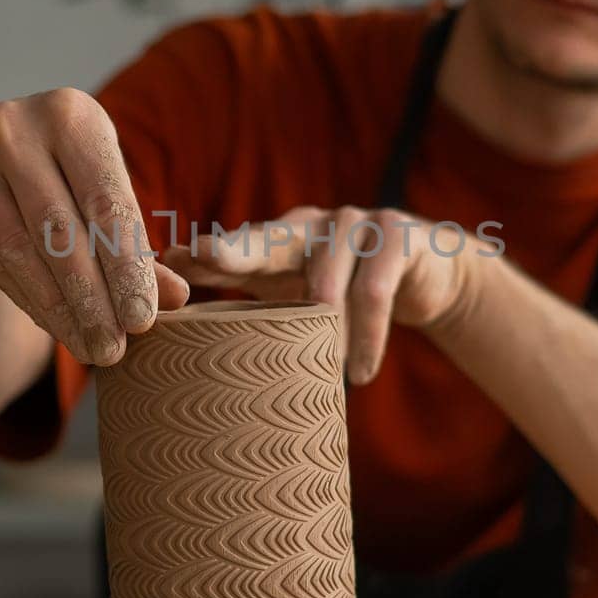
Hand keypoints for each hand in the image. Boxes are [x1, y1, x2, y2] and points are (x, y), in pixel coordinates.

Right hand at [0, 89, 188, 365]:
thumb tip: (179, 296)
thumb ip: (139, 248)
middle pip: (61, 231)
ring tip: (90, 349)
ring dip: (60, 311)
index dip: (127, 267)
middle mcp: (15, 126)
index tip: (142, 321)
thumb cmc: (72, 183)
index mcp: (72, 114)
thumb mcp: (109, 201)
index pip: (106, 202)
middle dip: (93, 300)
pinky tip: (55, 327)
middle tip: (113, 350)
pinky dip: (28, 301)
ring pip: (23, 252)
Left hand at [160, 206, 483, 383]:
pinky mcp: (398, 238)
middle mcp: (314, 224)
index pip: (236, 245)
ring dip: (328, 324)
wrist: (426, 277)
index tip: (170, 261)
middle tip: (208, 260)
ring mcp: (357, 224)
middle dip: (235, 248)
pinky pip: (376, 290)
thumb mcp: (301, 294)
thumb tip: (184, 324)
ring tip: (328, 367)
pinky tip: (360, 373)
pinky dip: (368, 336)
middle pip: (268, 238)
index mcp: (283, 238)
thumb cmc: (346, 289)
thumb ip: (256, 299)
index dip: (205, 252)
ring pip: (330, 275)